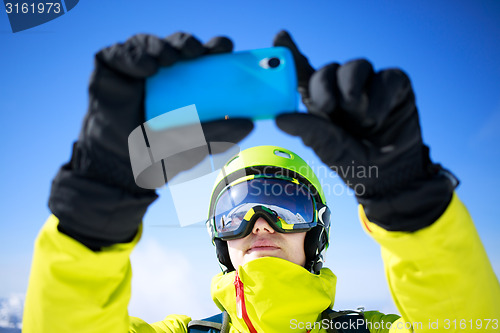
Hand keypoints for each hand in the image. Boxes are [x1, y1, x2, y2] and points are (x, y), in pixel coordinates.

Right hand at [49, 33, 252, 248]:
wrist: (120, 167)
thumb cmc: (159, 155)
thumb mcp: (193, 147)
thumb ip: (218, 135)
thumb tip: (250, 123)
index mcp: (186, 84)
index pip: (203, 58)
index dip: (215, 48)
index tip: (226, 50)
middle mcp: (163, 73)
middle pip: (178, 46)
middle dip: (189, 43)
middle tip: (198, 52)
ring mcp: (136, 68)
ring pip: (150, 44)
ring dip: (163, 46)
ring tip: (170, 60)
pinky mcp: (111, 68)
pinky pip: (120, 53)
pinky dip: (134, 56)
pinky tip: (148, 68)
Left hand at [273, 31, 456, 230]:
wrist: (390, 176)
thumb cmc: (353, 162)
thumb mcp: (327, 147)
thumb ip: (307, 129)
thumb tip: (279, 118)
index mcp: (321, 102)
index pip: (305, 72)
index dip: (293, 52)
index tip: (281, 36)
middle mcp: (343, 90)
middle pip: (328, 69)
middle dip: (324, 85)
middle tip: (327, 107)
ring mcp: (370, 87)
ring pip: (357, 66)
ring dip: (352, 86)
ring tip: (356, 111)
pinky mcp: (396, 87)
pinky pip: (388, 76)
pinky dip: (381, 95)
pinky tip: (376, 117)